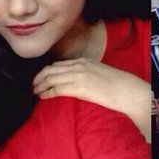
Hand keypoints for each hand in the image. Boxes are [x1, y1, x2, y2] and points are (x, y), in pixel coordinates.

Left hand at [33, 58, 150, 139]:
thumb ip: (85, 73)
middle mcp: (78, 66)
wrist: (125, 90)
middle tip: (32, 86)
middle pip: (50, 70)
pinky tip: (43, 96)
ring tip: (34, 92)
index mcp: (83, 61)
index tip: (40, 78)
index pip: (58, 64)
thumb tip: (75, 81)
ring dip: (39, 86)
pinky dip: (47, 93)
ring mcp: (77, 76)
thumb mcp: (98, 72)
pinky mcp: (78, 88)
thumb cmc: (116, 84)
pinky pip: (56, 89)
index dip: (46, 71)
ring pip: (50, 79)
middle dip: (38, 78)